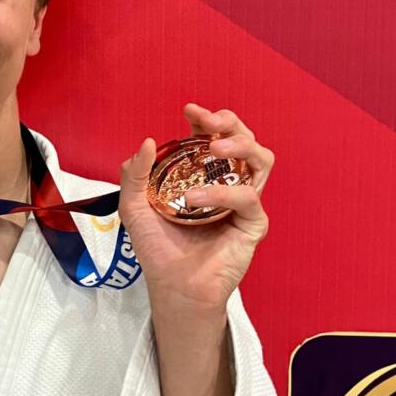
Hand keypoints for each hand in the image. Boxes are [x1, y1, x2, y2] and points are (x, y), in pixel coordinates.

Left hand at [117, 103, 274, 312]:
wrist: (170, 285)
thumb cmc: (157, 246)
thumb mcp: (134, 206)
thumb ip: (135, 174)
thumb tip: (149, 142)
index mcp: (203, 172)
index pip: (213, 135)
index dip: (207, 118)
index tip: (189, 111)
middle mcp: (227, 181)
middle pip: (244, 138)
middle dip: (229, 123)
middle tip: (207, 123)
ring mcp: (244, 201)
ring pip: (261, 159)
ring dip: (240, 145)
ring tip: (213, 149)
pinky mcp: (253, 223)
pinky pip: (248, 197)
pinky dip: (223, 192)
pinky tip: (195, 199)